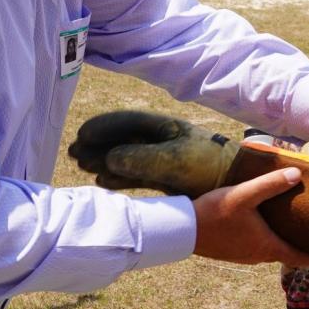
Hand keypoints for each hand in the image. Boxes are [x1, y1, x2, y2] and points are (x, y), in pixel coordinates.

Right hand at [68, 111, 237, 197]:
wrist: (235, 186)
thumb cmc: (209, 168)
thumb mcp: (177, 161)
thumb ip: (143, 159)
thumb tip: (110, 158)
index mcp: (165, 127)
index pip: (127, 122)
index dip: (103, 127)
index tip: (82, 135)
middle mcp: (160, 140)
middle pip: (121, 139)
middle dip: (97, 144)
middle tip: (73, 152)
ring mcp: (161, 159)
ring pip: (125, 157)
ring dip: (103, 160)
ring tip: (81, 165)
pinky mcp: (164, 178)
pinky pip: (134, 175)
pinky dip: (118, 177)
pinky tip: (102, 180)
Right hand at [192, 167, 308, 266]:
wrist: (183, 230)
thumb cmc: (214, 213)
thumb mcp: (244, 194)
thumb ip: (270, 184)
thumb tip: (297, 174)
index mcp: (267, 246)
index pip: (300, 257)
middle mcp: (258, 256)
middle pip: (288, 254)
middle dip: (303, 247)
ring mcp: (244, 256)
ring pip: (272, 251)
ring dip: (284, 243)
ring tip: (294, 229)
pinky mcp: (232, 252)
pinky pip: (257, 248)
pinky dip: (269, 241)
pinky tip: (265, 227)